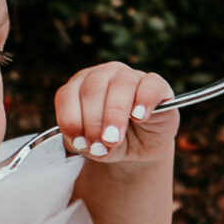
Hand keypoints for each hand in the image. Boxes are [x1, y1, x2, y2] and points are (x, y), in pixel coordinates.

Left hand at [54, 62, 176, 167]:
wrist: (140, 148)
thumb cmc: (110, 142)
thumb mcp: (95, 148)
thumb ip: (88, 146)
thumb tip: (93, 145)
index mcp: (79, 87)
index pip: (67, 95)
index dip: (71, 120)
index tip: (79, 143)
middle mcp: (103, 75)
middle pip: (93, 89)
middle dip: (93, 121)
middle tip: (99, 144)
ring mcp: (130, 76)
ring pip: (121, 84)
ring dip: (115, 114)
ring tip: (114, 138)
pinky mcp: (156, 85)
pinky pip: (150, 84)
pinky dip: (144, 99)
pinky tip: (139, 116)